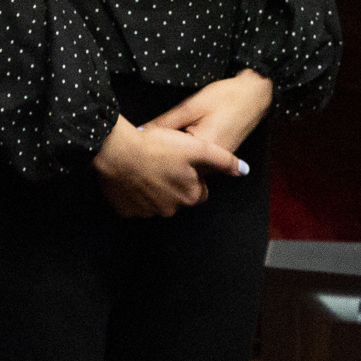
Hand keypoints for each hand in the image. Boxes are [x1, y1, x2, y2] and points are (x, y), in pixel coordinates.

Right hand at [92, 105, 246, 218]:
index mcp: (189, 196)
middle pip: (178, 197)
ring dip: (154, 187)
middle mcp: (170, 210)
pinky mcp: (125, 210)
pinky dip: (135, 192)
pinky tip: (133, 175)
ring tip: (147, 166)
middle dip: (174, 183)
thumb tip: (244, 170)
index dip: (194, 175)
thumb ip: (223, 160)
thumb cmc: (158, 147)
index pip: (200, 191)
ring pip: (156, 201)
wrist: (116, 152)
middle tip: (164, 161)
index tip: (183, 161)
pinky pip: (134, 202)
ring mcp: (146, 212)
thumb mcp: (197, 148)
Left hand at [146, 70, 272, 158]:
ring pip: (190, 168)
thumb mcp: (191, 106)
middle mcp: (213, 163)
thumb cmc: (225, 96)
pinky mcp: (221, 158)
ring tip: (159, 149)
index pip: (169, 160)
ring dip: (175, 160)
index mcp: (204, 150)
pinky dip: (188, 158)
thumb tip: (141, 133)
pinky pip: (200, 164)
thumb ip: (166, 123)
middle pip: (180, 168)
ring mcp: (219, 163)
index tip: (140, 146)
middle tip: (146, 148)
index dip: (153, 153)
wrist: (255, 94)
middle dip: (163, 159)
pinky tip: (178, 147)